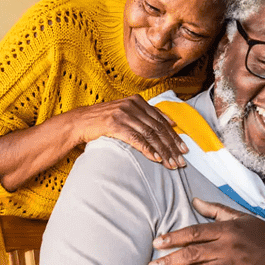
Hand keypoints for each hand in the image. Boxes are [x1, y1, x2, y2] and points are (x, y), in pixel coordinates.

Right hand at [71, 95, 186, 168]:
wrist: (79, 122)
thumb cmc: (104, 120)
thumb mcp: (127, 113)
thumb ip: (147, 116)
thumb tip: (172, 123)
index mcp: (138, 101)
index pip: (162, 120)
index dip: (174, 136)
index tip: (184, 149)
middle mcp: (132, 105)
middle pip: (158, 128)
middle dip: (172, 146)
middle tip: (181, 160)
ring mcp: (123, 114)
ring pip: (150, 135)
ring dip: (163, 151)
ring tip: (171, 164)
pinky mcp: (114, 124)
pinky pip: (136, 138)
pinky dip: (148, 150)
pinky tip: (156, 159)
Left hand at [149, 198, 264, 264]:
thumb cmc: (264, 234)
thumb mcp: (240, 217)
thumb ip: (216, 210)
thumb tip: (194, 201)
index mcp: (226, 229)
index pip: (194, 233)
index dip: (173, 238)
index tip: (156, 244)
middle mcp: (229, 246)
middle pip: (193, 253)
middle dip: (169, 261)